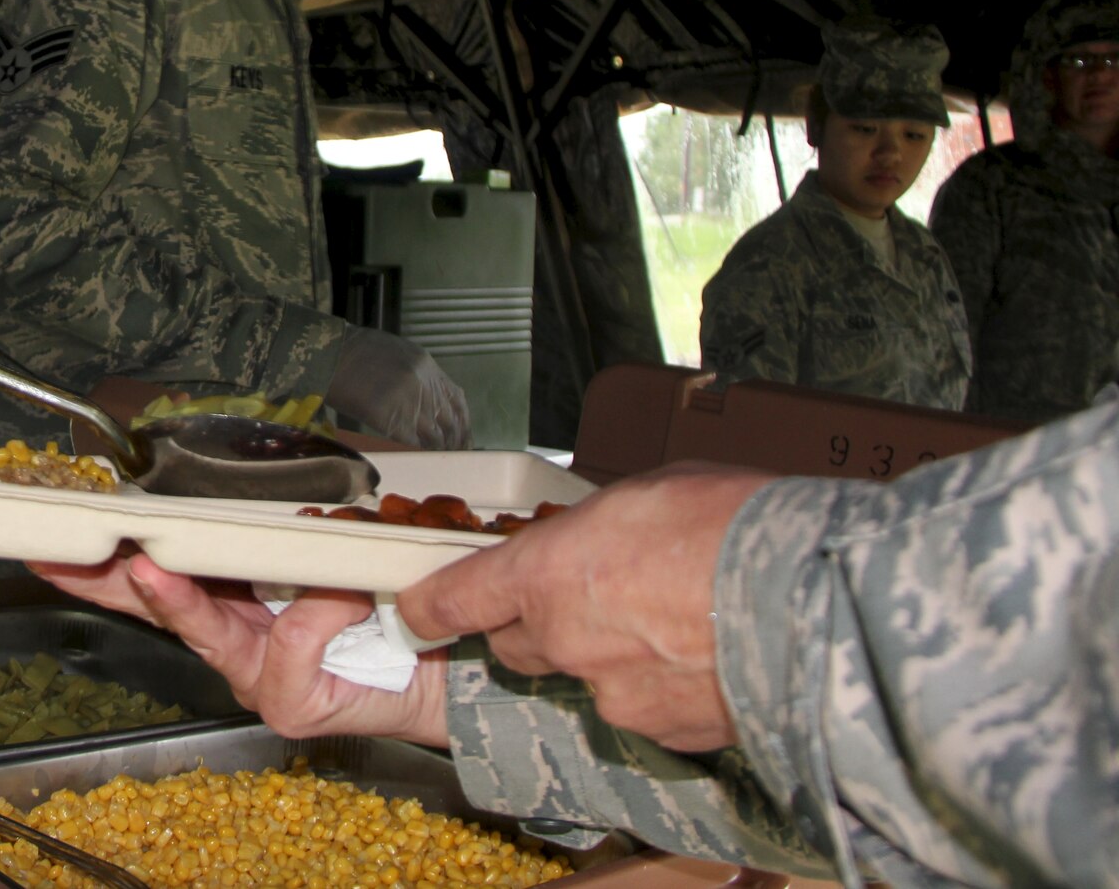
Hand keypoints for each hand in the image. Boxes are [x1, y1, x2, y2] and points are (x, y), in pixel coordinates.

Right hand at [30, 552, 449, 746]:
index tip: (50, 541)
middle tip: (66, 558)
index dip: (100, 560)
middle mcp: (233, 639)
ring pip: (209, 631)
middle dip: (107, 581)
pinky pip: (291, 641)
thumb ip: (284, 528)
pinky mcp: (289, 703)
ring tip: (150, 569)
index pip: (152, 576)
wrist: (444, 660)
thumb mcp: (324, 547)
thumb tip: (259, 494)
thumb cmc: (384, 599)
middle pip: (155, 608)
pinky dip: (325, 610)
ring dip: (183, 598)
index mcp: (230, 597)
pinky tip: (353, 597)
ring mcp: (256, 677)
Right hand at [326, 326, 471, 448]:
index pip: (457, 400)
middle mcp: (424, 386)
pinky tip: (415, 457)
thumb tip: (427, 398)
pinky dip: (416, 452)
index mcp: (427, 367)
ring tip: (434, 459)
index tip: (463, 436)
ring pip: (434, 436)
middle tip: (453, 454)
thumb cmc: (356, 350)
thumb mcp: (398, 352)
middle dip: (453, 441)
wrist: (331, 353)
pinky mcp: (392, 419)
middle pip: (449, 421)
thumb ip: (418, 375)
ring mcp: (410, 403)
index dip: (463, 422)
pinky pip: (412, 443)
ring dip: (435, 450)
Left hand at [395, 463, 774, 751]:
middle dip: (540, 623)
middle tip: (592, 596)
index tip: (417, 609)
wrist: (809, 600)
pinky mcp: (661, 731)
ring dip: (611, 655)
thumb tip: (600, 537)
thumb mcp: (645, 493)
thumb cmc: (732, 528)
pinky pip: (643, 708)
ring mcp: (610, 693)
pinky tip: (702, 656)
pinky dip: (661, 687)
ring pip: (584, 677)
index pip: (454, 600)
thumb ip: (599, 526)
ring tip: (672, 621)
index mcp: (544, 572)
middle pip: (518, 643)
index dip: (431, 606)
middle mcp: (563, 639)